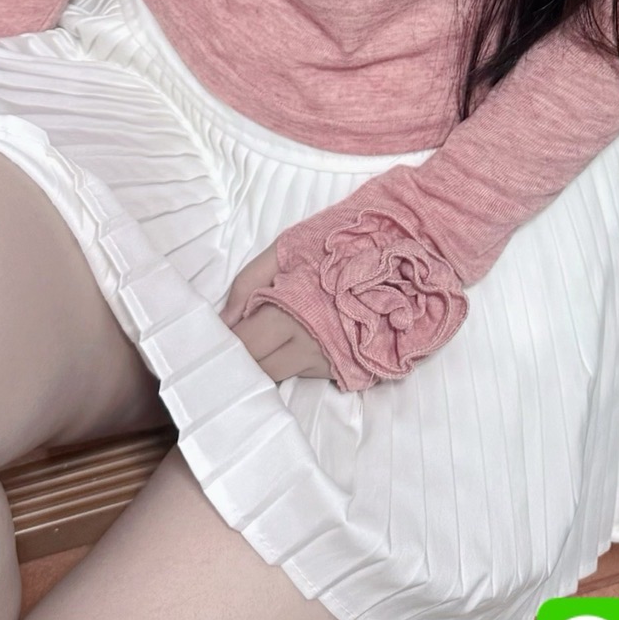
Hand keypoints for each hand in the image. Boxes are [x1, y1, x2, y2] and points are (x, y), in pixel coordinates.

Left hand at [218, 244, 333, 383]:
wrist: (398, 254)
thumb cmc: (339, 243)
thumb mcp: (287, 248)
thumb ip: (248, 282)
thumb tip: (225, 321)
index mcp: (290, 315)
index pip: (244, 347)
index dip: (227, 342)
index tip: (220, 335)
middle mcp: (309, 347)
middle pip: (260, 371)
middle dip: (244, 358)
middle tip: (238, 340)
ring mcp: (329, 362)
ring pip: (282, 376)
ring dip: (269, 362)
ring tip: (268, 338)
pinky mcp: (346, 369)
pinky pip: (307, 374)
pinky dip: (295, 361)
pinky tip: (297, 341)